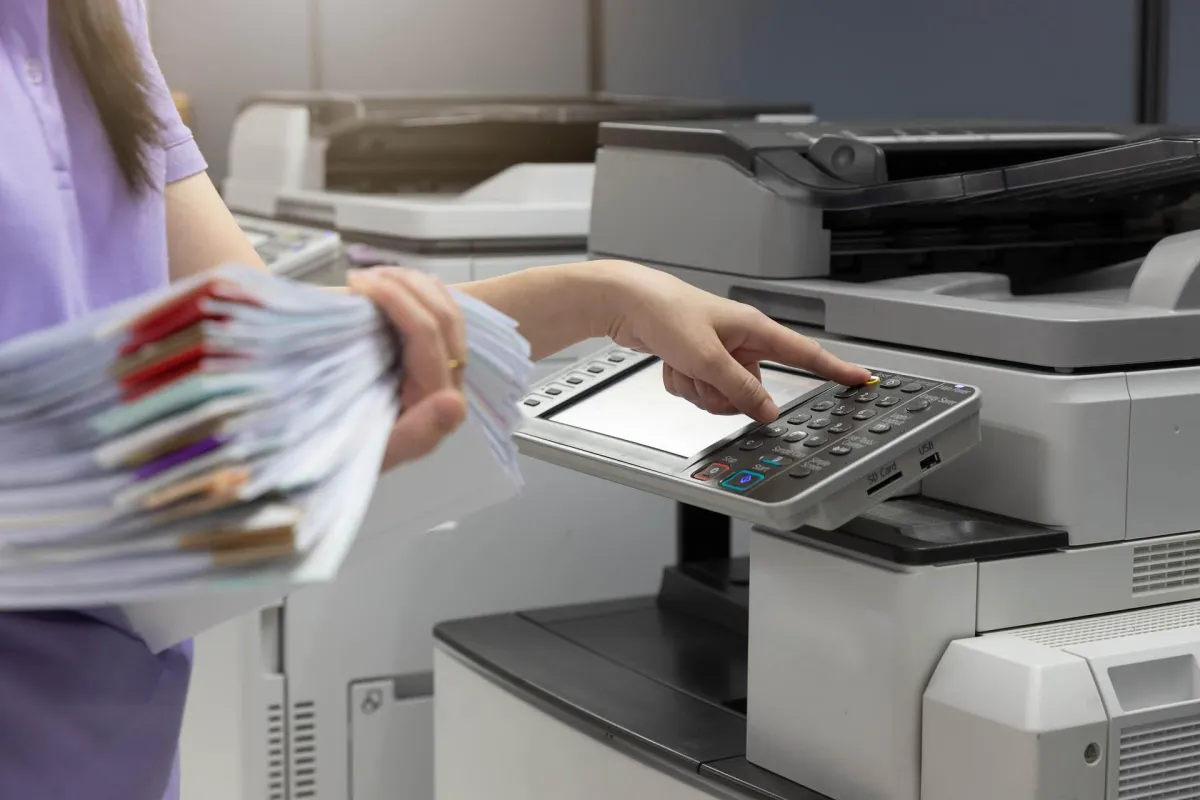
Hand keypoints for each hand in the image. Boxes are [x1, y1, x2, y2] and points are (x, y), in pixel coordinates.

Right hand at [347, 267, 467, 469]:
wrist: (334, 464)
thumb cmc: (345, 459)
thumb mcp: (374, 455)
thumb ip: (417, 435)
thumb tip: (453, 403)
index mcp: (438, 401)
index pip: (429, 335)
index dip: (398, 300)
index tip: (357, 285)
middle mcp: (449, 382)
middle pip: (443, 315)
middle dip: (403, 284)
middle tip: (358, 276)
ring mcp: (442, 369)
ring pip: (444, 309)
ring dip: (410, 283)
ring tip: (369, 276)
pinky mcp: (431, 361)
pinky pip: (435, 315)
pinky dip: (413, 293)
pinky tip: (386, 285)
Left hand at [604, 264, 870, 421]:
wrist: (626, 303)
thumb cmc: (666, 312)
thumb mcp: (708, 359)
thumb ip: (741, 389)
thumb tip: (768, 412)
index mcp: (754, 329)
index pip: (804, 353)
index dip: (834, 369)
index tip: (859, 379)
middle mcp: (740, 340)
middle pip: (752, 389)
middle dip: (724, 394)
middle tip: (702, 375)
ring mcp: (718, 352)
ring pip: (722, 395)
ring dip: (698, 389)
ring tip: (681, 365)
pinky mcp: (696, 360)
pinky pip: (698, 389)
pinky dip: (682, 383)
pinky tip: (670, 364)